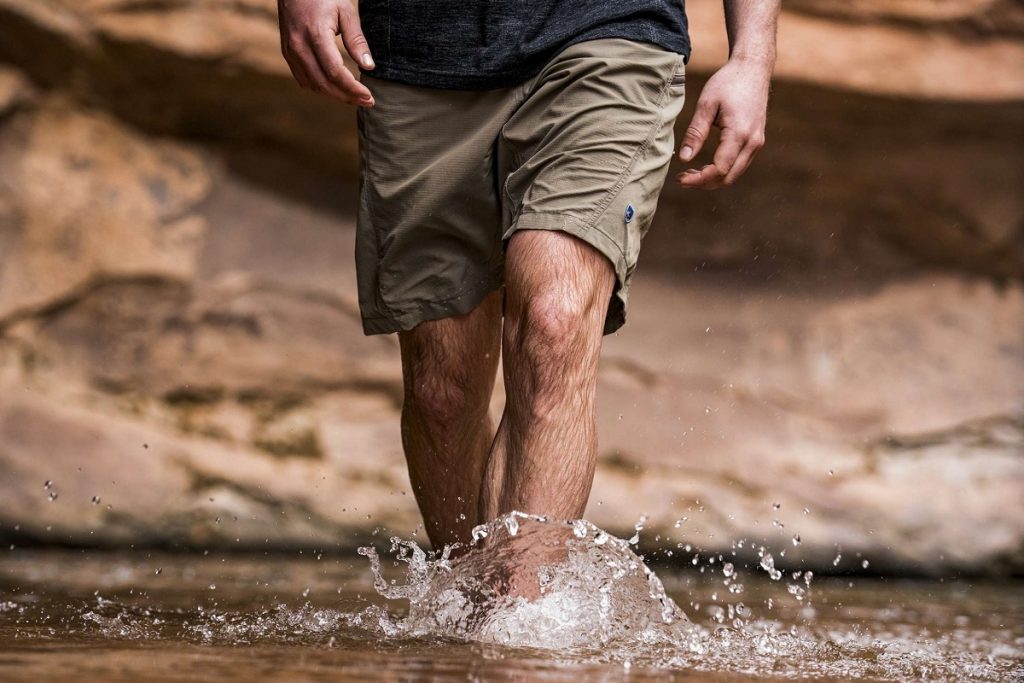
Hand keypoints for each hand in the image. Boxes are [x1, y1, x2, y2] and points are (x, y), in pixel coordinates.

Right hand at [277, 0, 374, 105]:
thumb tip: (369, 66)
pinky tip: (336, 88)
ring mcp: (290, 51)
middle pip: (324, 83)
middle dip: (347, 96)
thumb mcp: (345, 12)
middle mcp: (299, 46)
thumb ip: (356, 40)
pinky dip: (320, 88)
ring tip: (354, 96)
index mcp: (315, 34)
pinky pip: (303, 79)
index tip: (369, 96)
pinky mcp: (287, 53)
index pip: (335, 72)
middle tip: (367, 102)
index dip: (352, 88)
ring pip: (313, 85)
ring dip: (334, 95)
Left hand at [676, 56, 771, 188]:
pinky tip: (705, 166)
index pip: (719, 169)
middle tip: (682, 178)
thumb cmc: (728, 82)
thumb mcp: (706, 104)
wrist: (753, 69)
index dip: (699, 179)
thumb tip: (684, 159)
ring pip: (735, 174)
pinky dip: (722, 171)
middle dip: (704, 183)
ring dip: (713, 179)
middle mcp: (752, 142)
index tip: (680, 178)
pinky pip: (739, 165)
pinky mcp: (756, 141)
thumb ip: (696, 133)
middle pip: (728, 178)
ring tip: (690, 173)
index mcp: (740, 133)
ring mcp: (757, 143)